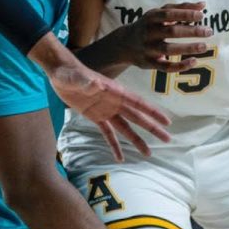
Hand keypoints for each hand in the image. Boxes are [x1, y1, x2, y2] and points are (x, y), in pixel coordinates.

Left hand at [45, 55, 170, 160]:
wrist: (61, 72)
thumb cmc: (70, 72)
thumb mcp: (77, 77)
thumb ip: (87, 82)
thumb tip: (97, 85)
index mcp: (116, 92)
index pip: (139, 104)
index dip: (153, 113)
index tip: (167, 122)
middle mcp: (115, 102)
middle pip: (138, 118)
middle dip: (153, 128)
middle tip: (168, 139)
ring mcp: (106, 110)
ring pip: (126, 128)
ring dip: (137, 140)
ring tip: (148, 153)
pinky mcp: (95, 116)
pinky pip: (108, 133)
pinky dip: (114, 145)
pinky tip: (120, 157)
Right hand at [112, 3, 213, 70]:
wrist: (124, 44)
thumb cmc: (149, 25)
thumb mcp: (160, 13)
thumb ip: (181, 8)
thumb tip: (203, 5)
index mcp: (152, 17)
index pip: (169, 14)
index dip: (185, 14)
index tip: (201, 15)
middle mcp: (148, 32)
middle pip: (171, 31)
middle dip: (191, 31)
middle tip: (209, 31)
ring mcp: (148, 49)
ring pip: (168, 49)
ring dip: (187, 48)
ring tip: (204, 46)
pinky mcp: (149, 63)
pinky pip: (165, 67)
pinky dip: (180, 65)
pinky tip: (194, 61)